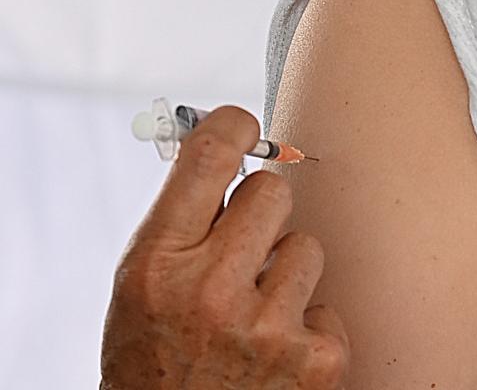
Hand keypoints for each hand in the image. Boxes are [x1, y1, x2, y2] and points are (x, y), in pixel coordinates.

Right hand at [100, 105, 349, 388]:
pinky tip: (276, 349)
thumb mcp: (140, 287)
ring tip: (256, 311)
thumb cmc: (154, 360)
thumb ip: (180, 223)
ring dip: (285, 271)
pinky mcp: (315, 360)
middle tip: (244, 247)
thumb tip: (226, 159)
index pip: (208, 158)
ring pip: (307, 245)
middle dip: (262, 212)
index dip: (233, 125)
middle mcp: (211, 291)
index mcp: (158, 264)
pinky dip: (306, 321)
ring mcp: (267, 328)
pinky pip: (328, 301)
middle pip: (274, 191)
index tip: (244, 124)